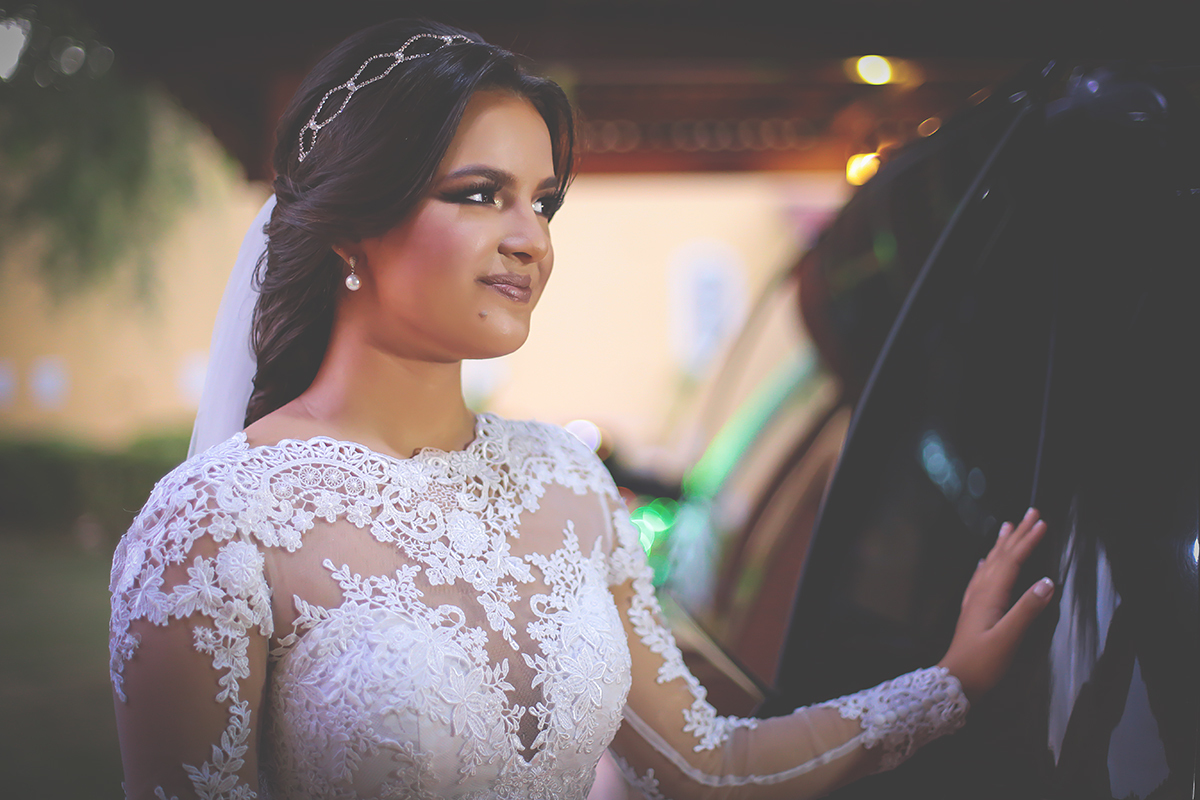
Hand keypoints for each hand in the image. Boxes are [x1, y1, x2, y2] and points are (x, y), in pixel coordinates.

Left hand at [937, 507, 1054, 703]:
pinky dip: (987, 564)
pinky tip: (984, 562)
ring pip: (990, 563)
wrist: (955, 681)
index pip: (1012, 560)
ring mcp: (974, 600)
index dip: (1028, 541)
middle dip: (1017, 533)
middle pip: (1000, 555)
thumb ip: (1027, 610)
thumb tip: (1047, 582)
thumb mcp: (1008, 638)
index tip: (1042, 522)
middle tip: (1030, 513)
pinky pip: (981, 577)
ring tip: (1007, 526)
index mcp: (989, 595)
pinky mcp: (972, 611)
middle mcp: (980, 592)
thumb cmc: (981, 663)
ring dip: (1001, 544)